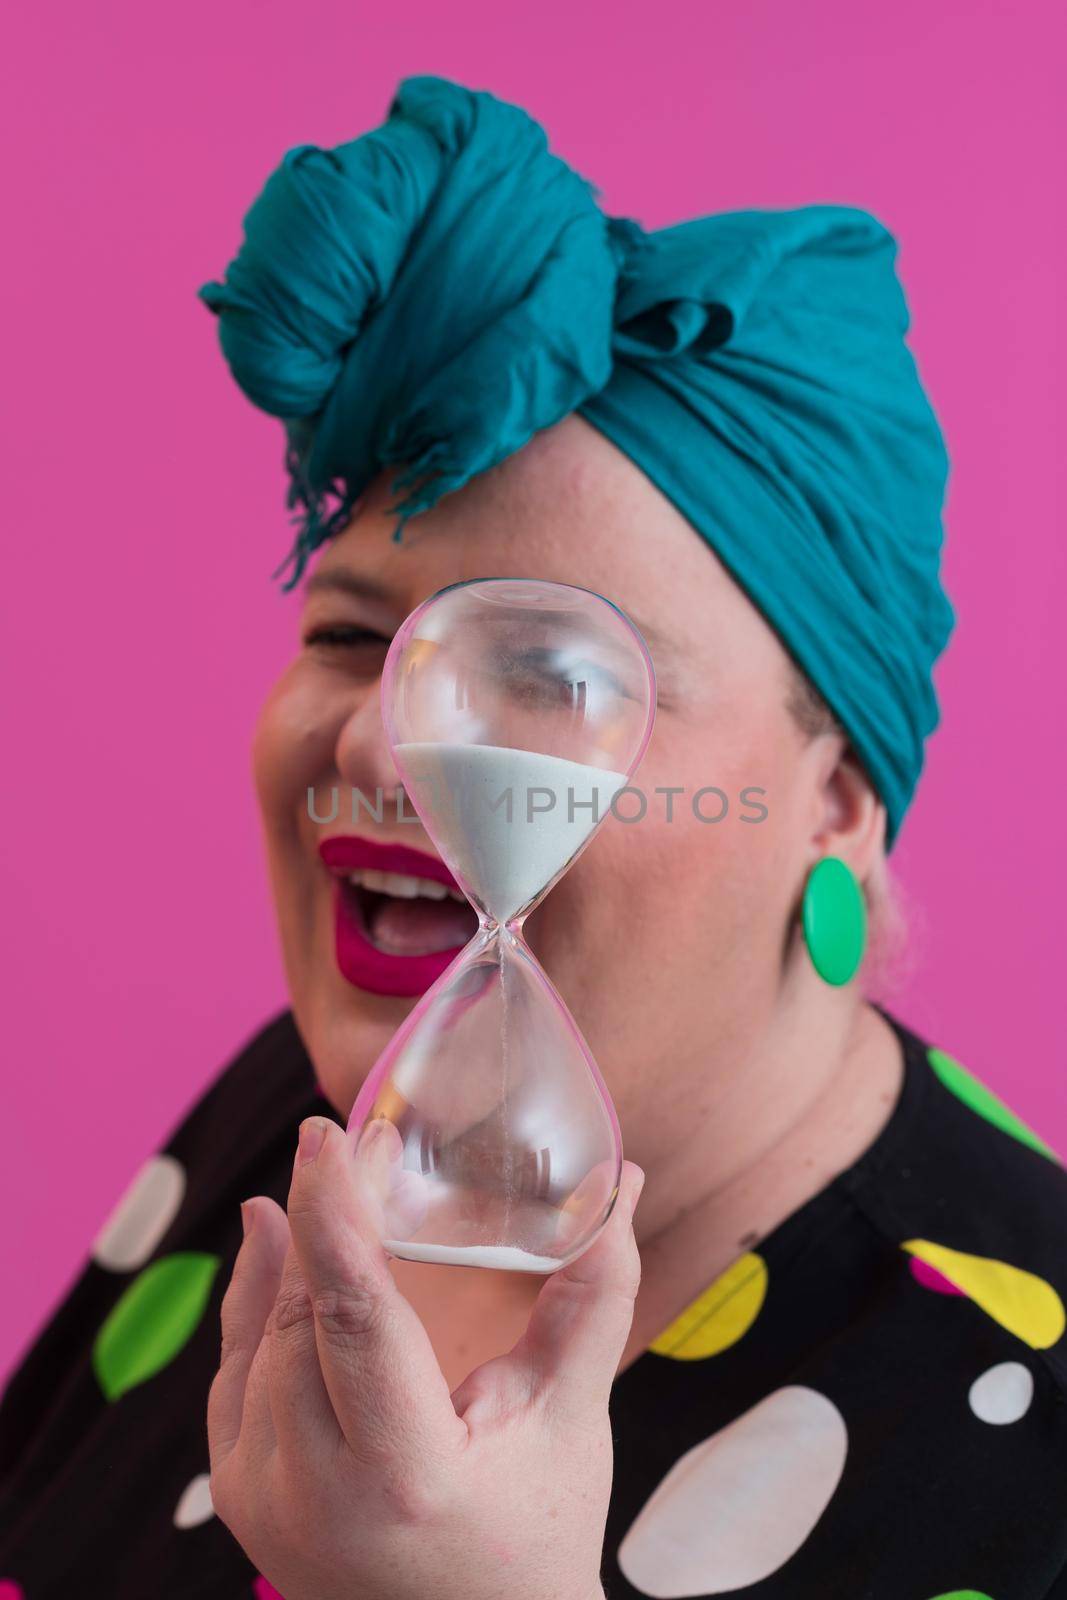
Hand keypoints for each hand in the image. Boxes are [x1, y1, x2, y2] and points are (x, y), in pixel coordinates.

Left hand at [207, 1114, 644, 1599]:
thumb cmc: (534, 1536)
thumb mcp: (571, 1420)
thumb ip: (592, 1298)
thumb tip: (621, 1181)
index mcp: (405, 1474)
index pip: (352, 1317)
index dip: (336, 1214)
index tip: (330, 1134)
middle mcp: (315, 1495)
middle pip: (303, 1315)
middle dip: (324, 1213)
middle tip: (352, 1138)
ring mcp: (264, 1502)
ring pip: (261, 1337)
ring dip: (292, 1247)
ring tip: (326, 1171)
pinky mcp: (240, 1498)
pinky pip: (235, 1372)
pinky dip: (255, 1296)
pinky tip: (272, 1235)